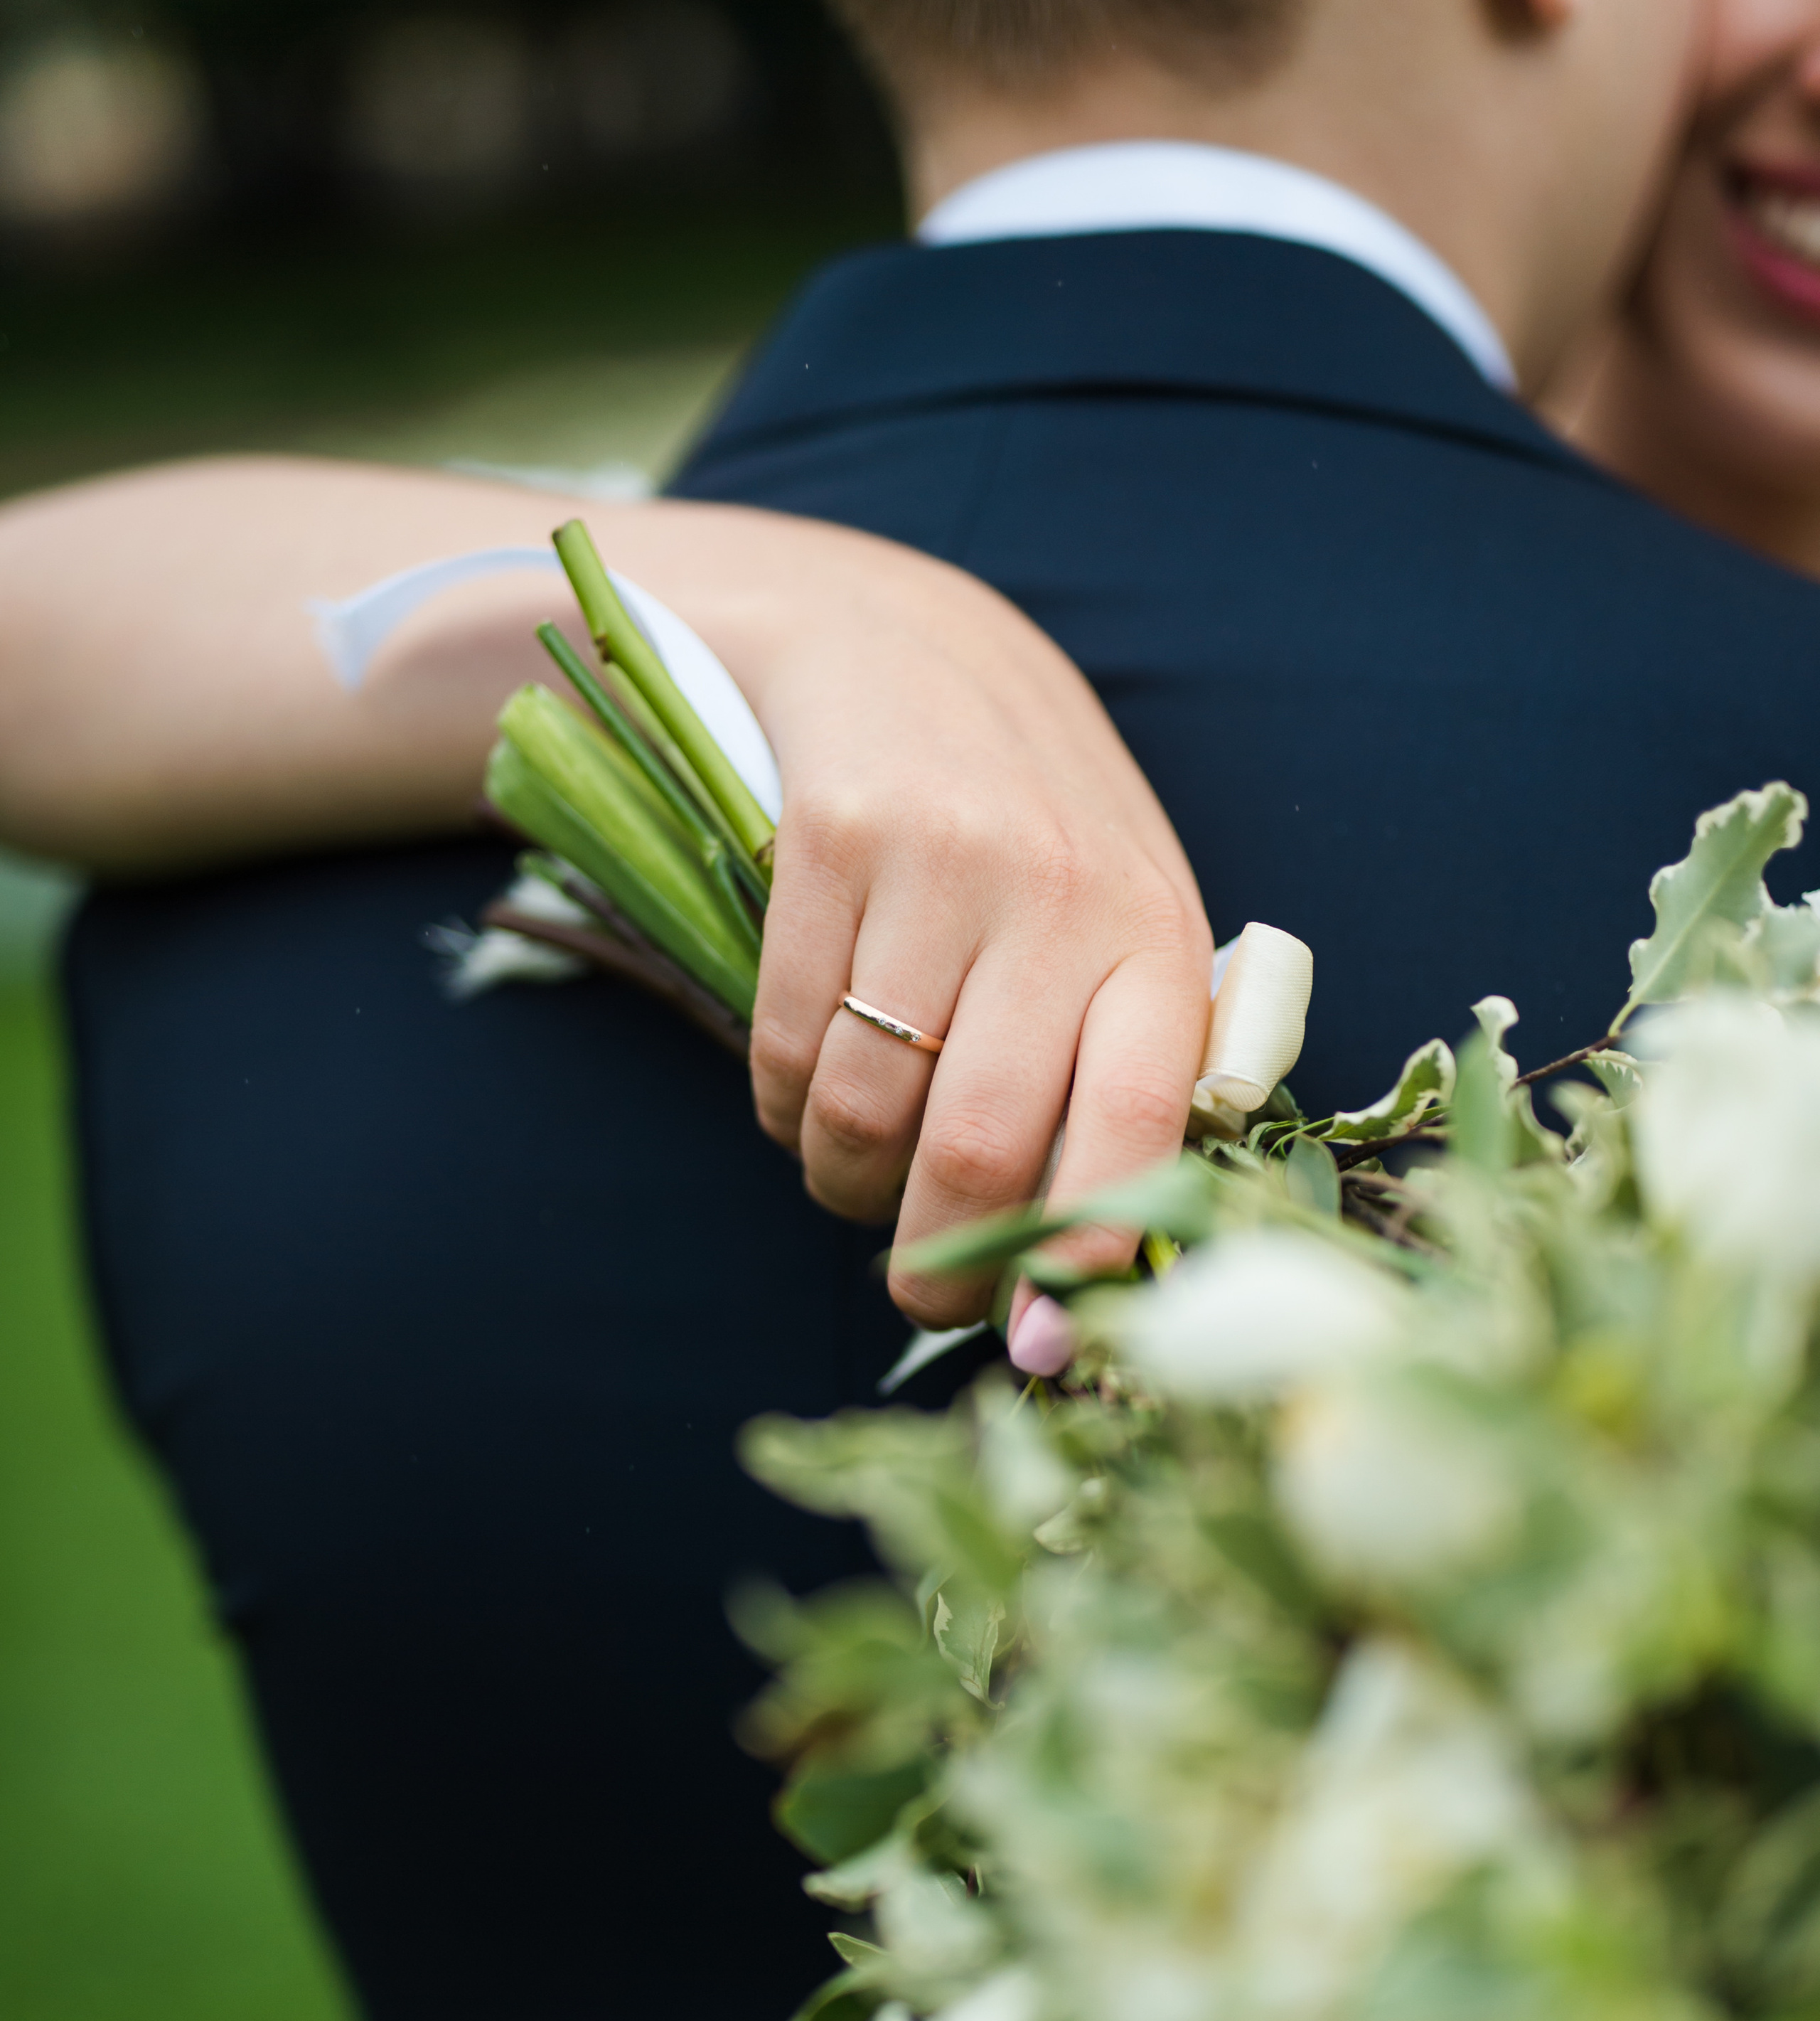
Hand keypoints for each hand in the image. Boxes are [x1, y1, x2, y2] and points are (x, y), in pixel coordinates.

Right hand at [740, 545, 1211, 1329]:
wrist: (911, 649)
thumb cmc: (1036, 841)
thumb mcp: (1119, 933)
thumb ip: (1119, 1082)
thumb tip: (1081, 1288)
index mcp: (1154, 937)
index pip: (1134, 1127)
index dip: (1082, 1255)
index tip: (1042, 1341)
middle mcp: (1057, 895)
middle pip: (976, 1148)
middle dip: (936, 1263)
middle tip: (922, 1297)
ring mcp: (938, 862)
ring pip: (862, 1111)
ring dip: (844, 1186)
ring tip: (859, 1179)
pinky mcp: (826, 840)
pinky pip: (781, 1047)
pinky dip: (781, 1111)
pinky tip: (807, 1095)